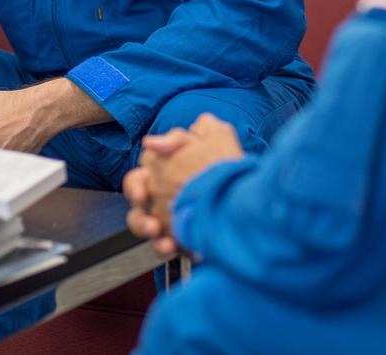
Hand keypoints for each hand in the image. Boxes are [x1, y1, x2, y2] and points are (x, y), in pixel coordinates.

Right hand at [124, 113, 244, 252]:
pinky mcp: (183, 236)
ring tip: (166, 243)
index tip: (143, 194)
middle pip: (138, 213)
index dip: (135, 187)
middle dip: (140, 221)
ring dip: (154, 239)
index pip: (137, 181)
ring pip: (149, 232)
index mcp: (162, 174)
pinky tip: (180, 248)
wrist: (251, 190)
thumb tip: (149, 142)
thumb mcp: (210, 137)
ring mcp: (170, 219)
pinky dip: (170, 248)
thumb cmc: (227, 162)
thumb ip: (177, 138)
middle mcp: (161, 198)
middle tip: (152, 226)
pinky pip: (168, 246)